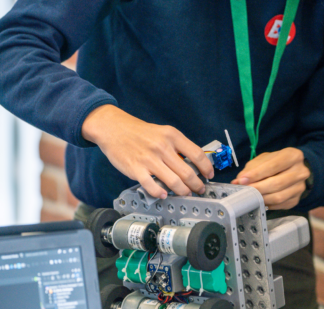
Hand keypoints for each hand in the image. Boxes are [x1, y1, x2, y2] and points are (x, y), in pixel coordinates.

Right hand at [82, 105, 213, 198]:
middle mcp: (162, 147)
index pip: (197, 154)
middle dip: (197, 185)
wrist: (113, 128)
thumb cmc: (139, 132)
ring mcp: (149, 159)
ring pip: (174, 182)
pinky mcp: (136, 169)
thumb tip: (192, 164)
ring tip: (186, 194)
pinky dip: (161, 193)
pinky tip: (164, 194)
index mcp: (172, 136)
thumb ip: (176, 146)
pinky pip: (152, 186)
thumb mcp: (163, 132)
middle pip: (188, 172)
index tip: (209, 175)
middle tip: (200, 189)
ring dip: (183, 191)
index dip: (206, 167)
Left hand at [230, 148, 309, 209]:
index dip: (257, 174)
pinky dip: (267, 204)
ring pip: (279, 197)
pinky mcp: (296, 199)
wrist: (291, 170)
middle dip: (258, 188)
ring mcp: (300, 187)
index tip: (242, 180)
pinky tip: (260, 200)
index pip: (274, 165)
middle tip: (245, 190)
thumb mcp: (264, 160)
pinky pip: (280, 205)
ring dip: (261, 198)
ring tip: (250, 196)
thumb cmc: (275, 163)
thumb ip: (251, 168)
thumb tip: (239, 181)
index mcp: (293, 156)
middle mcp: (301, 171)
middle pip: (277, 183)